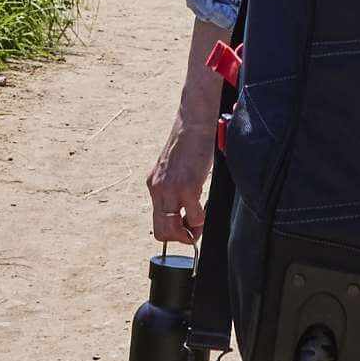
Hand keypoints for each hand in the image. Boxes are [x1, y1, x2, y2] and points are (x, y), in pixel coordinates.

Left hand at [146, 102, 211, 245]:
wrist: (194, 122)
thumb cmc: (190, 142)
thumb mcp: (175, 167)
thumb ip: (174, 186)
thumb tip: (186, 207)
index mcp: (154, 184)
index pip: (156, 222)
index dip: (174, 231)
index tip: (188, 226)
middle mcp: (157, 189)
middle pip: (161, 232)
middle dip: (180, 238)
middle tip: (194, 230)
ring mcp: (171, 189)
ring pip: (172, 230)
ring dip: (189, 232)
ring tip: (200, 220)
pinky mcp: (187, 186)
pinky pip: (194, 217)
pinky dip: (201, 219)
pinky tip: (205, 206)